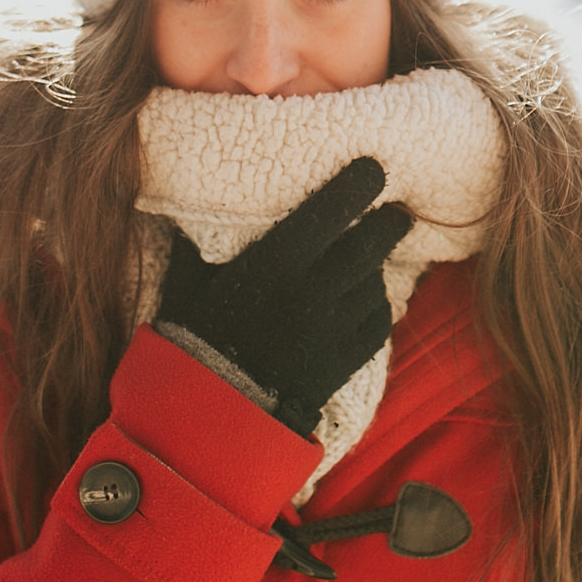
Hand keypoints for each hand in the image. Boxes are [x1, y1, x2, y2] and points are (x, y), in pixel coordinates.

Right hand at [154, 156, 413, 437]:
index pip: (334, 208)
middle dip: (389, 223)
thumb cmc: (193, 339)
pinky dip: (377, 306)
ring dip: (378, 266)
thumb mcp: (186, 283)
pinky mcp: (343, 363)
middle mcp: (313, 290)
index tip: (374, 168)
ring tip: (372, 256)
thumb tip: (187, 203)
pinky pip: (376, 325)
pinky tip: (368, 298)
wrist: (211, 413)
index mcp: (276, 262)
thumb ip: (197, 243)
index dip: (361, 183)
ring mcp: (333, 329)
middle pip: (372, 244)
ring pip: (375, 284)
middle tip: (394, 212)